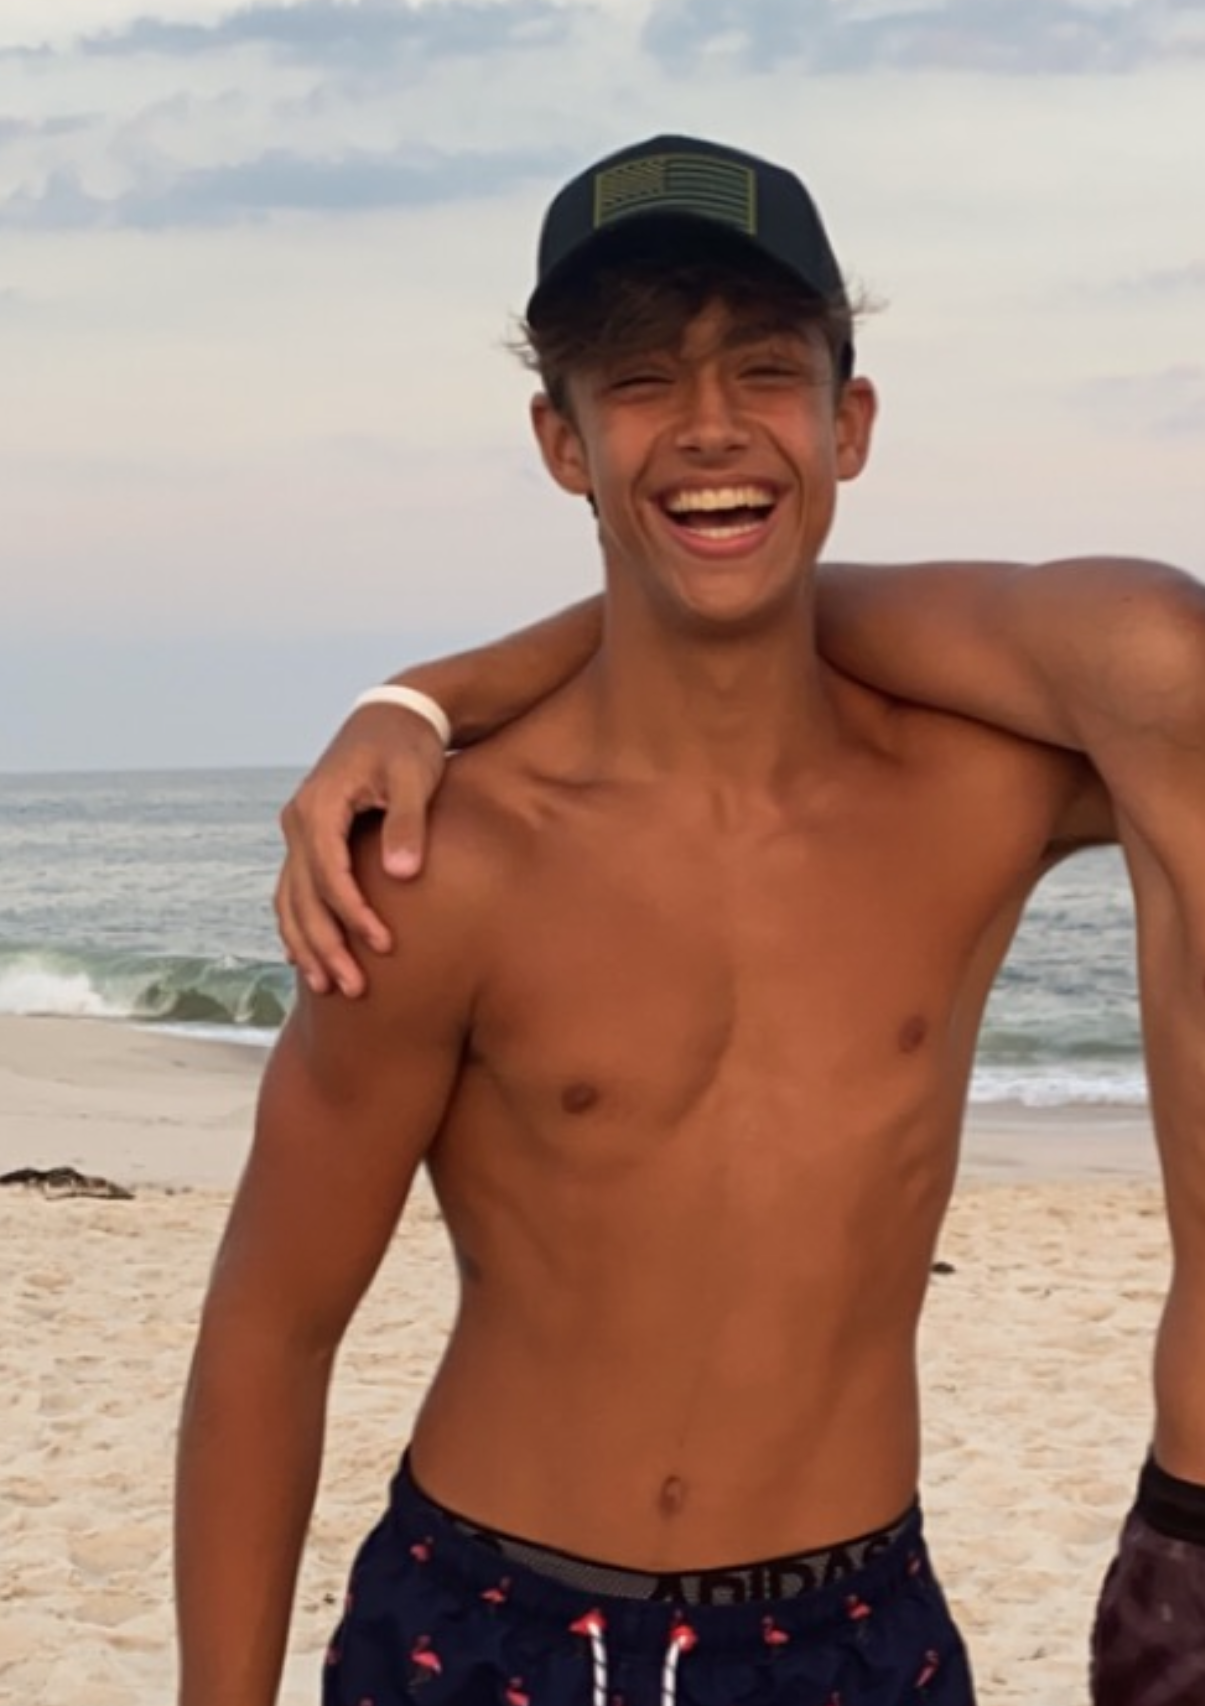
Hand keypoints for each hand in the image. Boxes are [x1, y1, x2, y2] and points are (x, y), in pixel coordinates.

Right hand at [275, 705, 448, 995]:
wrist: (395, 714)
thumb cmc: (409, 745)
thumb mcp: (414, 778)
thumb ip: (407, 825)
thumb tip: (400, 876)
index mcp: (319, 806)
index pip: (328, 874)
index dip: (352, 914)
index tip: (383, 946)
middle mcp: (298, 821)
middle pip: (303, 896)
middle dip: (326, 946)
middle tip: (353, 988)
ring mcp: (299, 831)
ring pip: (291, 900)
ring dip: (307, 945)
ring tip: (328, 987)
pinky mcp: (310, 838)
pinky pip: (294, 890)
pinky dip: (298, 925)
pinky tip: (304, 959)